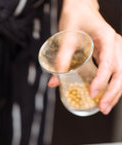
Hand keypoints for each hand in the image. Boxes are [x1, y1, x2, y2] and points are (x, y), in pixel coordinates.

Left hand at [48, 0, 121, 114]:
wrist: (81, 10)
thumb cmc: (75, 19)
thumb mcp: (66, 36)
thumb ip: (61, 57)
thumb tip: (54, 81)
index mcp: (106, 38)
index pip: (108, 62)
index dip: (101, 80)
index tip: (92, 93)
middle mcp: (116, 45)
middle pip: (121, 72)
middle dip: (112, 92)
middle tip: (102, 107)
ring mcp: (116, 51)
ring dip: (115, 93)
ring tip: (104, 108)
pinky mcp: (113, 57)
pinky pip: (117, 74)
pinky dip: (113, 88)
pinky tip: (105, 99)